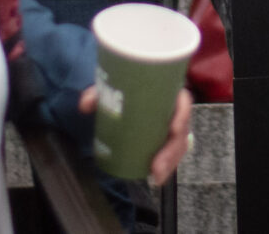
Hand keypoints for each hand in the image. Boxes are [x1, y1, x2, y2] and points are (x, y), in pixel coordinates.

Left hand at [78, 85, 193, 186]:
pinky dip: (166, 167)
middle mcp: (174, 111)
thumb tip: (85, 105)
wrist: (127, 97)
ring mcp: (171, 128)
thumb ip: (98, 93)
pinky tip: (156, 179)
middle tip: (156, 166)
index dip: (183, 115)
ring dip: (170, 164)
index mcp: (168, 93)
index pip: (183, 102)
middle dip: (172, 151)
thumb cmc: (126, 90)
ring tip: (156, 177)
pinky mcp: (165, 141)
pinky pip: (172, 155)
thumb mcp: (112, 89)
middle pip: (182, 131)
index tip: (174, 129)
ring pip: (179, 147)